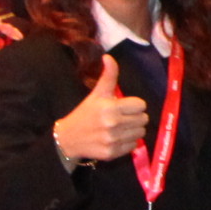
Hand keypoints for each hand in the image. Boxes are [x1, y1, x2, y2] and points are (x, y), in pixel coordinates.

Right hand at [51, 52, 149, 166]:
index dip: (134, 105)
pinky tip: (116, 138)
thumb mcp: (96, 94)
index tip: (124, 106)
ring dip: (133, 130)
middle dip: (134, 117)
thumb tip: (109, 57)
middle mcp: (112, 123)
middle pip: (143, 119)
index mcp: (110, 107)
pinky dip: (127, 142)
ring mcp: (112, 139)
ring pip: (141, 133)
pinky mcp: (112, 153)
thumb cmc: (85, 113)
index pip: (141, 105)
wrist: (67, 138)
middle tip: (122, 117)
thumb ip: (108, 76)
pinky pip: (133, 145)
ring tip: (119, 127)